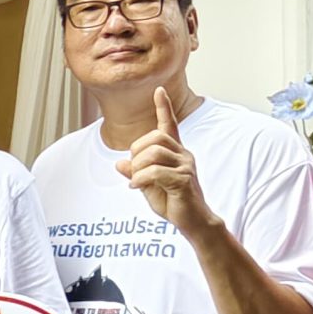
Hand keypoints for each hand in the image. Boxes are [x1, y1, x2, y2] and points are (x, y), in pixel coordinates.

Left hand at [117, 87, 214, 234]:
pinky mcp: (184, 180)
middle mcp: (183, 155)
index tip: (159, 90)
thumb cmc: (173, 202)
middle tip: (134, 170)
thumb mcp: (148, 186)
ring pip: (154, 153)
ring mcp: (185, 166)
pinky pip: (155, 172)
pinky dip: (140, 179)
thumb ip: (136, 172)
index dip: (164, 108)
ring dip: (138, 167)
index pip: (170, 125)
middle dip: (137, 151)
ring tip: (137, 180)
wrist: (193, 222)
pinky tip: (136, 187)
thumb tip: (119, 163)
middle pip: (155, 137)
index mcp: (176, 152)